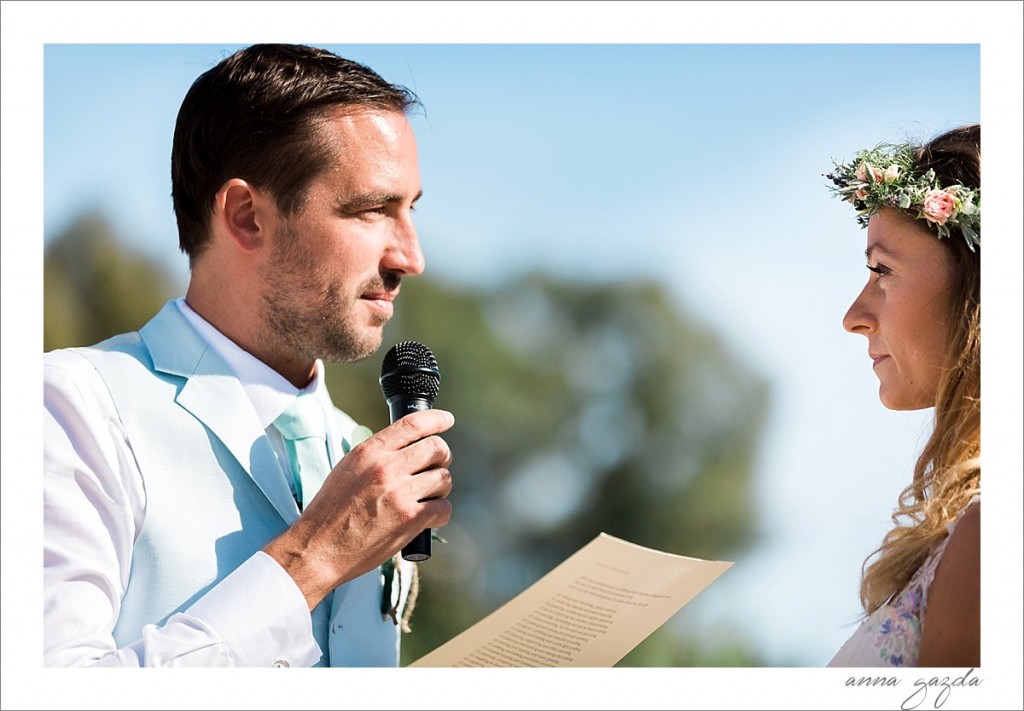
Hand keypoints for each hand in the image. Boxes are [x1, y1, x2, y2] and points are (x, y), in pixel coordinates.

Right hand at [263, 408, 454, 609]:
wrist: (320, 549)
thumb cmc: (330, 512)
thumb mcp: (347, 469)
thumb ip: (376, 456)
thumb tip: (406, 449)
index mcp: (369, 452)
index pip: (413, 424)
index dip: (436, 419)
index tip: (446, 420)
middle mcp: (386, 468)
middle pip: (436, 447)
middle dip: (442, 457)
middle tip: (435, 467)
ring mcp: (400, 493)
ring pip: (444, 478)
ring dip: (440, 488)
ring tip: (426, 497)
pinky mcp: (410, 519)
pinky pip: (444, 508)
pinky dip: (439, 513)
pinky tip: (427, 518)